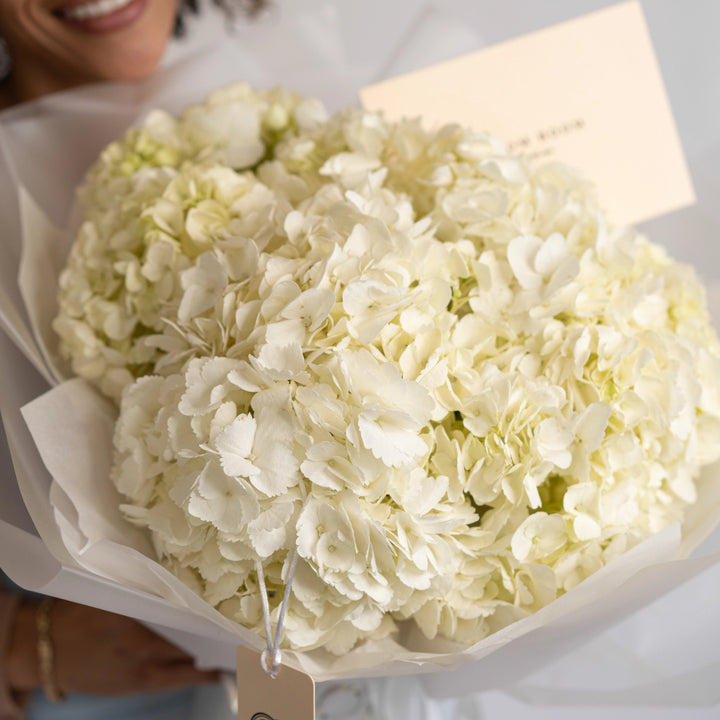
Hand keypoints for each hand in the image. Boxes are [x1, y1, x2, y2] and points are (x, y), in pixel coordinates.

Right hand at [8, 598, 219, 695]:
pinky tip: (211, 673)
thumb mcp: (117, 594)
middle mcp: (142, 653)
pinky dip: (193, 677)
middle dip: (220, 648)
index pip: (188, 627)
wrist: (42, 646)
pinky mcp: (130, 687)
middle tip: (250, 642)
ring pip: (185, 673)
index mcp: (139, 625)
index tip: (240, 625)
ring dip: (211, 666)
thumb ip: (152, 594)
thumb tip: (188, 589)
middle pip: (193, 652)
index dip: (215, 629)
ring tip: (240, 657)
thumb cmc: (80, 611)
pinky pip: (170, 683)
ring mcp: (136, 674)